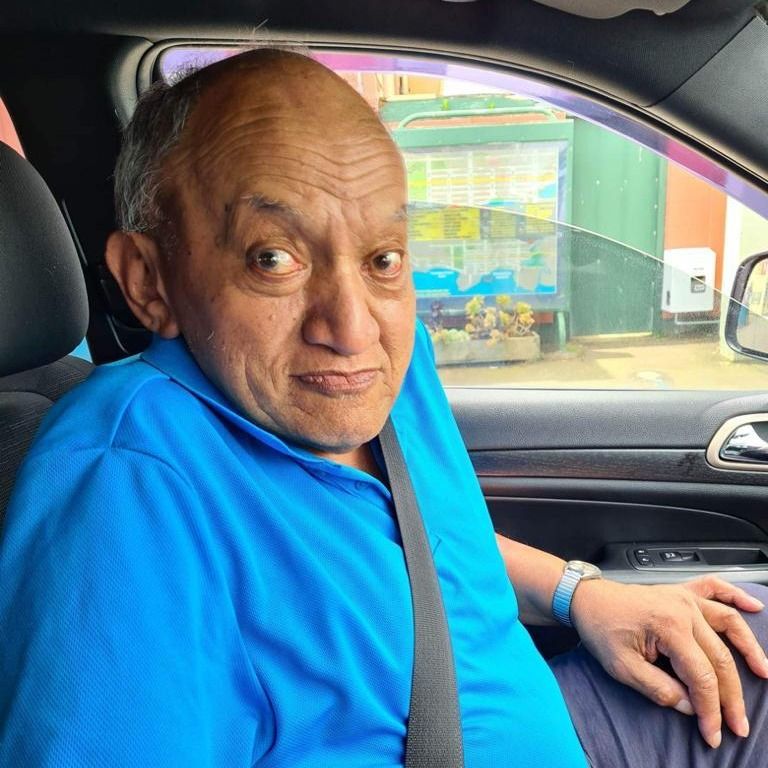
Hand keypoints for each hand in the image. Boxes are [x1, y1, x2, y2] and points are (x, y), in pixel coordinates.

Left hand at [569, 576, 767, 747]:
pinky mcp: (681, 592)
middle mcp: (682, 609)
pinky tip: (754, 605)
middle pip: (719, 658)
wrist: (586, 599)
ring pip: (728, 624)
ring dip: (749, 648)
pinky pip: (714, 588)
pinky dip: (735, 596)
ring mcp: (684, 598)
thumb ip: (659, 689)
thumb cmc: (600, 628)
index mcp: (668, 626)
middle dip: (730, 696)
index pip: (701, 677)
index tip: (713, 733)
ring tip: (764, 673)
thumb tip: (691, 706)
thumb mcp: (622, 667)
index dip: (710, 710)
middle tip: (737, 724)